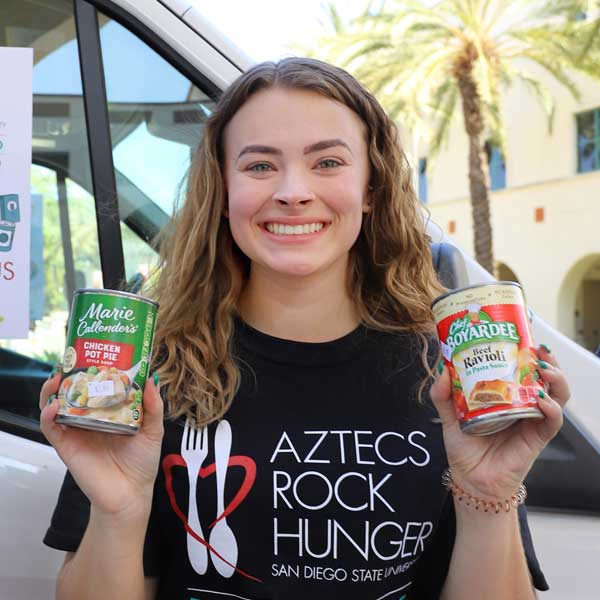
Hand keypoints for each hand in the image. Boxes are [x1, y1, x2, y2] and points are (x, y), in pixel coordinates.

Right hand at [39, 367, 163, 516]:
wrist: (131, 493)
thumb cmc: (142, 461)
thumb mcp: (153, 429)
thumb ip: (153, 405)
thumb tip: (151, 378)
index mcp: (109, 410)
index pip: (95, 385)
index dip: (90, 369)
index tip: (91, 352)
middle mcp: (90, 417)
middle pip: (72, 391)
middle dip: (67, 374)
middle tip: (69, 359)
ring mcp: (76, 431)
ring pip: (56, 405)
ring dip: (52, 390)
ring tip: (56, 377)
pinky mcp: (67, 446)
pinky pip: (51, 428)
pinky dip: (48, 415)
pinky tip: (54, 406)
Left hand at [430, 345, 569, 499]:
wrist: (470, 480)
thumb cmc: (464, 448)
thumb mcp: (449, 416)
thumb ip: (443, 395)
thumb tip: (442, 369)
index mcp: (505, 397)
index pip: (523, 370)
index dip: (528, 353)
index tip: (525, 336)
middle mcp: (522, 406)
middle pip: (545, 378)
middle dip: (547, 362)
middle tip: (539, 349)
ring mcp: (531, 421)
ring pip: (556, 396)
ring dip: (555, 380)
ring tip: (545, 369)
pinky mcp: (536, 439)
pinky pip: (551, 422)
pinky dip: (550, 409)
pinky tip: (541, 400)